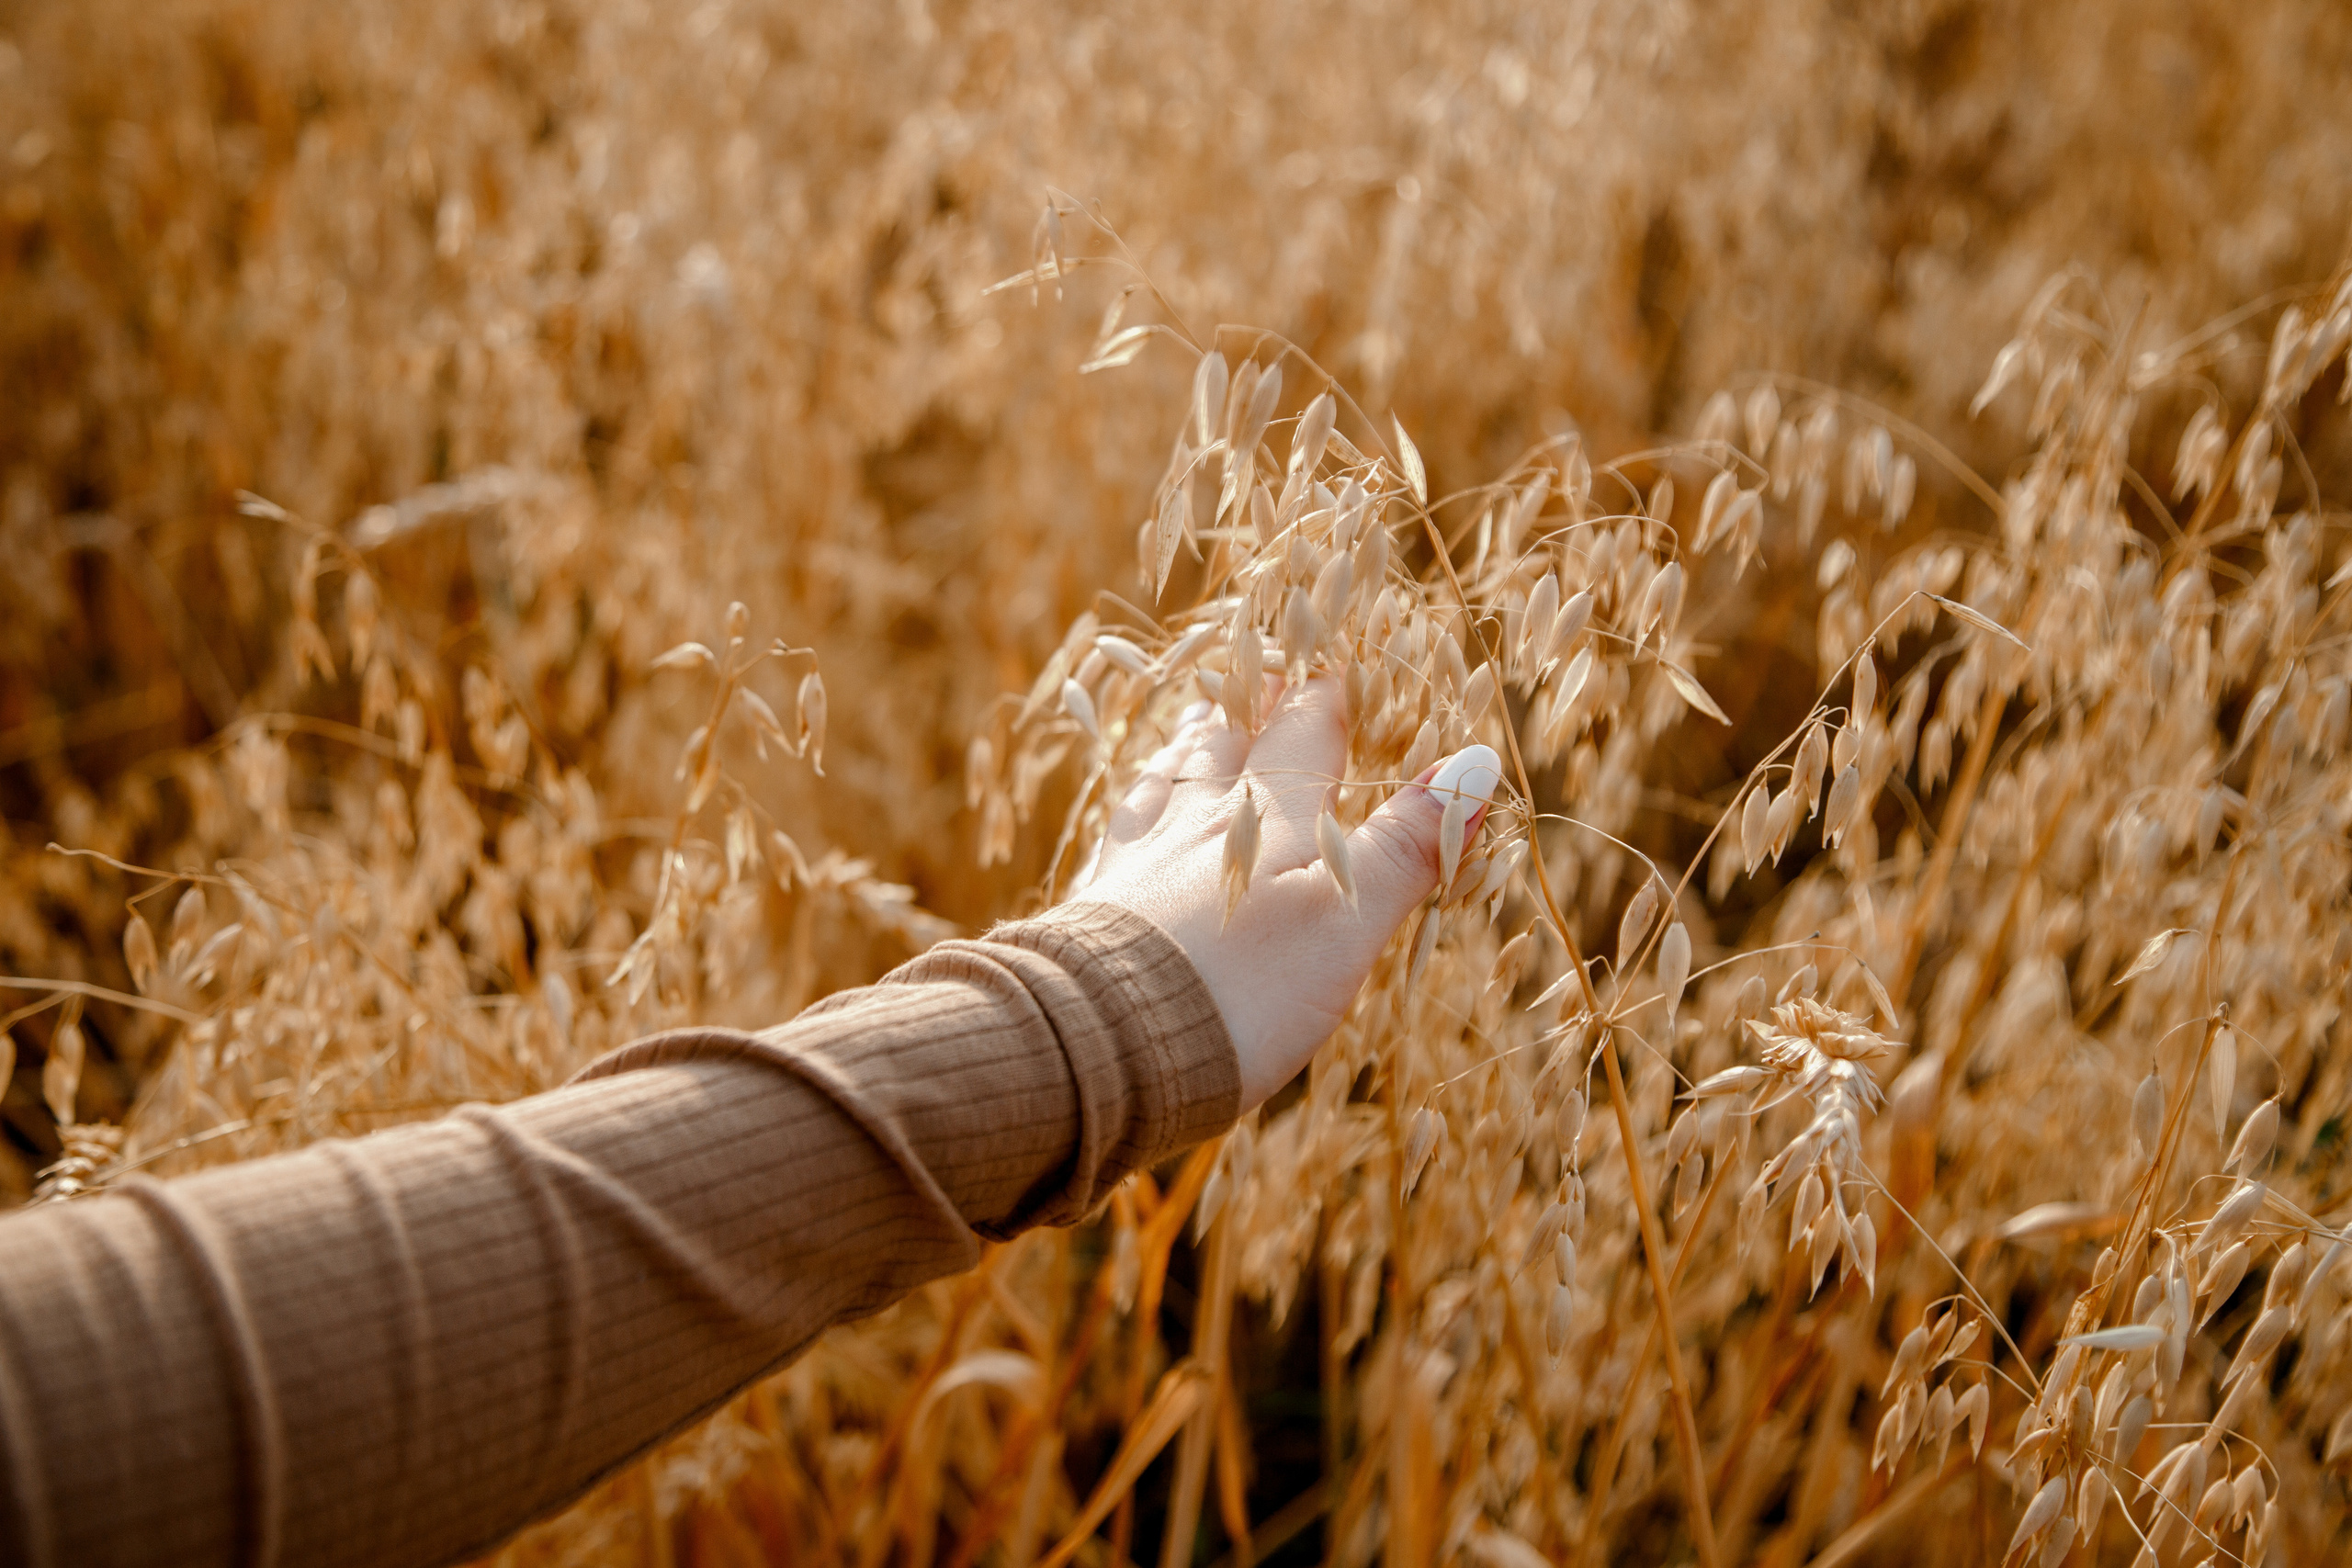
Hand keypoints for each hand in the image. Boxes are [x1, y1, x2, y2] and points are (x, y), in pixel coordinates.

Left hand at [1078, 676, 1500, 1106]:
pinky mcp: (1093, 913)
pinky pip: (1115, 841)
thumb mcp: (1345, 918)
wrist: (1103, 1050)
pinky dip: (1132, 815)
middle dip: (1250, 707)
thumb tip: (1474, 761)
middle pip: (1224, 744)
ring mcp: (1135, 864)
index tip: (1340, 668)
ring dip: (1187, 747)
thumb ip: (1405, 845)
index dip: (1327, 699)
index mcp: (1266, 817)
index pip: (1305, 735)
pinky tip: (1125, 826)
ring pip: (1166, 783)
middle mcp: (1195, 823)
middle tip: (1259, 674)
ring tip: (1194, 721)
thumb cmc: (1241, 986)